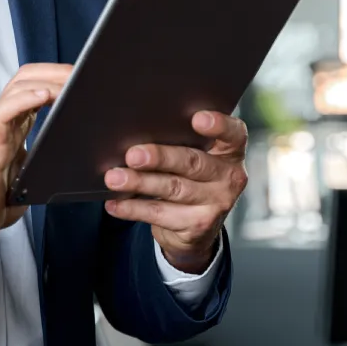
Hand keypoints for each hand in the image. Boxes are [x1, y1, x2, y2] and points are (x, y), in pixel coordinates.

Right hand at [0, 63, 70, 258]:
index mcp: (14, 128)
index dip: (56, 77)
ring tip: (68, 79)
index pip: (34, 88)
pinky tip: (43, 95)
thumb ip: (45, 162)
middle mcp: (4, 123)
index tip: (81, 77)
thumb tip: (77, 162)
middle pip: (26, 79)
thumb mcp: (29, 177)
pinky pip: (5, 111)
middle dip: (54, 70)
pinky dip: (24, 98)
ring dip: (45, 79)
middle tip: (80, 72)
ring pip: (17, 88)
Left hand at [103, 111, 247, 273]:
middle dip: (160, 158)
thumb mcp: (194, 155)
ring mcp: (216, 204)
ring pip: (172, 189)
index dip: (218, 125)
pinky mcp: (198, 226)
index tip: (197, 119)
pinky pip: (160, 214)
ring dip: (139, 182)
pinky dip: (132, 208)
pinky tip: (114, 203)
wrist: (197, 226)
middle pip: (192, 162)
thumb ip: (179, 140)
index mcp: (230, 151)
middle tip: (133, 155)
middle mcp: (229, 177)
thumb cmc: (188, 175)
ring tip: (114, 178)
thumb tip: (134, 130)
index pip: (233, 134)